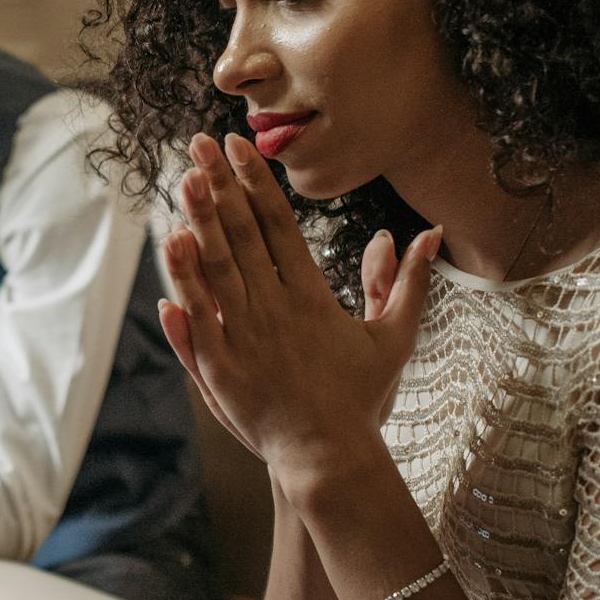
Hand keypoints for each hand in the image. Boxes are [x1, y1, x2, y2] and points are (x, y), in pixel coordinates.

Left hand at [156, 132, 438, 486]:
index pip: (280, 225)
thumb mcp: (394, 337)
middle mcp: (277, 309)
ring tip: (185, 177)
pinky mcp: (222, 367)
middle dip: (221, 185)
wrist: (329, 457)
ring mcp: (247, 336)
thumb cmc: (360, 398)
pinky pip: (199, 315)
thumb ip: (406, 281)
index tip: (239, 147)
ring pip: (217, 267)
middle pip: (243, 234)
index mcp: (312, 297)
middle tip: (200, 141)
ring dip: (199, 219)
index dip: (257, 183)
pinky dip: (185, 280)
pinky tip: (172, 245)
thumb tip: (426, 234)